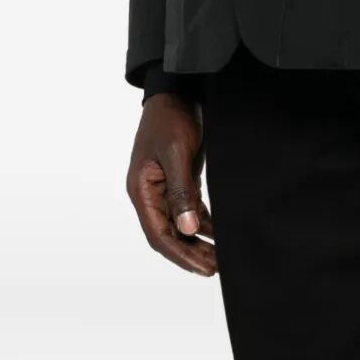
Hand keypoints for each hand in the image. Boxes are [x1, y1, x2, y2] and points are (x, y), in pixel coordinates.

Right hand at [126, 92, 216, 276]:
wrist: (177, 91)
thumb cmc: (172, 118)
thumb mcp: (176, 152)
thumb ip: (181, 192)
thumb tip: (187, 230)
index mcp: (141, 190)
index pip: (158, 234)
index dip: (180, 254)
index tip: (202, 268)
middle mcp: (149, 193)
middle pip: (168, 233)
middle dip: (190, 252)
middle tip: (214, 268)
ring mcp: (163, 187)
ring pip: (179, 224)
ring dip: (197, 240)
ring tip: (218, 257)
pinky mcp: (178, 179)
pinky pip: (188, 208)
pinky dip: (201, 222)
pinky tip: (216, 233)